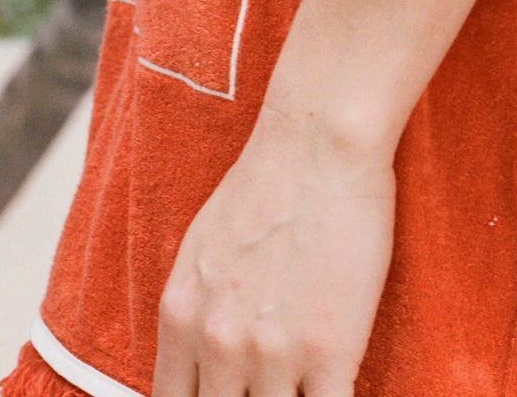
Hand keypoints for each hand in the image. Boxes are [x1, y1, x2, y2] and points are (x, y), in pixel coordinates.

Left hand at [152, 98, 394, 396]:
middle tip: (268, 386)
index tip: (230, 394)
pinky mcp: (329, 352)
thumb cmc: (267, 184)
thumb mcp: (200, 252)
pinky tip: (336, 385)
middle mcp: (217, 344)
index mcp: (180, 319)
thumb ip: (196, 313)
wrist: (320, 144)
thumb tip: (200, 357)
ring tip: (302, 384)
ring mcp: (272, 354)